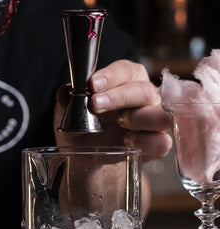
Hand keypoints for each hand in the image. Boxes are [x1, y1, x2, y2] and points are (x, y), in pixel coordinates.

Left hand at [54, 60, 171, 163]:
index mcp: (126, 81)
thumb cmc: (82, 127)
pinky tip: (126, 142)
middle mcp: (145, 98)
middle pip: (145, 90)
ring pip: (160, 115)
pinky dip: (144, 141)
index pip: (127, 70)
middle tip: (95, 105)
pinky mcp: (157, 144)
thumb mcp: (69, 113)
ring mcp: (153, 121)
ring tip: (118, 123)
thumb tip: (66, 91)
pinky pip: (161, 142)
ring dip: (138, 118)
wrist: (86, 158)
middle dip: (118, 96)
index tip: (92, 84)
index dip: (111, 75)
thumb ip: (67, 100)